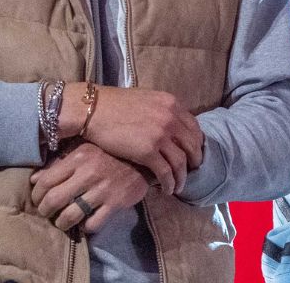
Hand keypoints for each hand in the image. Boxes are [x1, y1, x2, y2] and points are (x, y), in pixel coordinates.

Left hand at [30, 141, 148, 233]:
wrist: (142, 160)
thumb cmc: (108, 154)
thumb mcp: (83, 151)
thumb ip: (59, 163)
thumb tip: (34, 179)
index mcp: (77, 157)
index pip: (46, 181)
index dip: (36, 195)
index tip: (37, 200)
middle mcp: (88, 173)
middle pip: (54, 199)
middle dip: (45, 211)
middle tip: (46, 213)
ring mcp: (102, 189)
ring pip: (71, 215)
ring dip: (61, 223)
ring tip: (62, 222)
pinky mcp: (115, 203)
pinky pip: (93, 223)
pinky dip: (85, 227)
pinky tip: (84, 223)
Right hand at [81, 86, 203, 195]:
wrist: (94, 110)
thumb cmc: (116, 105)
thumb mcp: (147, 100)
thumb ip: (162, 110)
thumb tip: (172, 124)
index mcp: (172, 104)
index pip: (194, 127)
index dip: (196, 143)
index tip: (193, 153)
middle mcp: (171, 118)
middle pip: (192, 146)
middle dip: (194, 161)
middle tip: (191, 172)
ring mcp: (160, 135)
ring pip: (181, 162)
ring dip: (182, 177)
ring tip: (179, 186)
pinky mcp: (148, 151)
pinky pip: (166, 173)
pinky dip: (169, 183)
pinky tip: (167, 189)